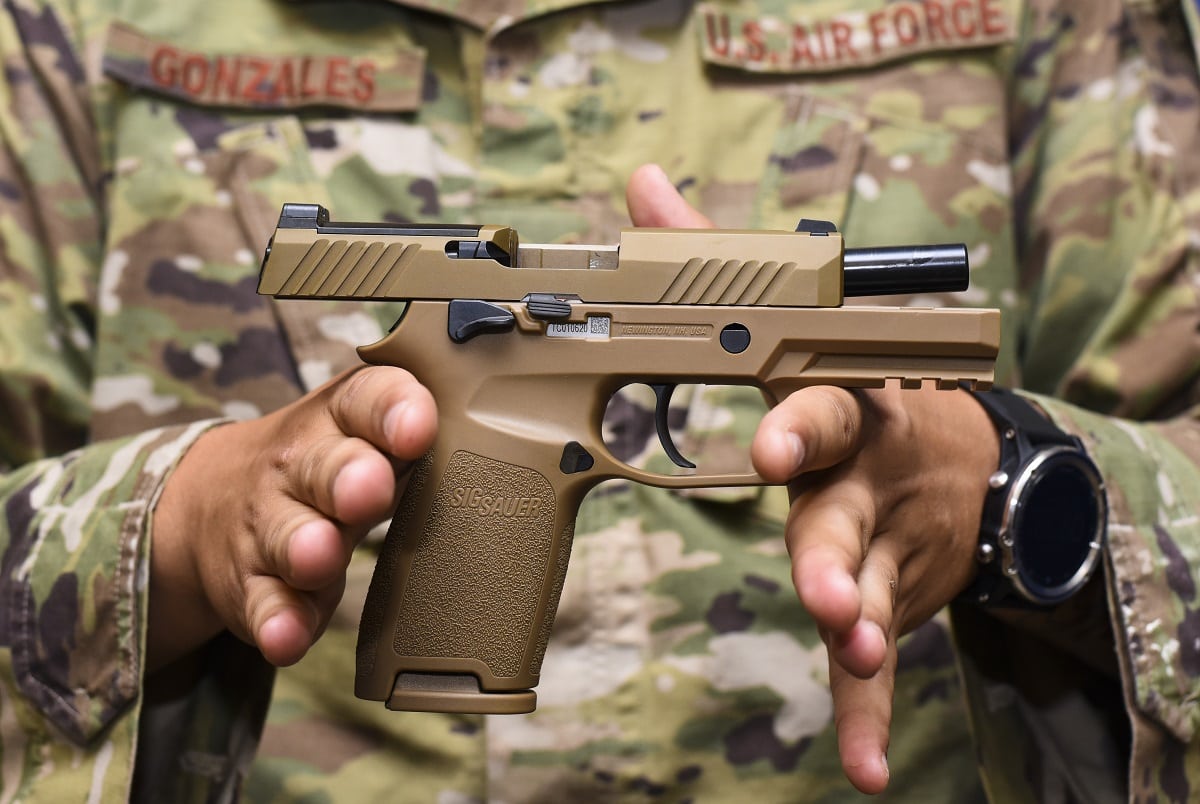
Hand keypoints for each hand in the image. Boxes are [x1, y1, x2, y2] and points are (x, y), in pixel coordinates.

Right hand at [149, 366, 436, 670]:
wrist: (211, 499)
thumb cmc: (331, 463)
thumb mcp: (372, 437)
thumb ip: (429, 439)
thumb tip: (524, 444)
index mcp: (345, 416)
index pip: (368, 399)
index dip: (393, 410)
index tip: (419, 427)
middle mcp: (302, 462)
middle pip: (324, 465)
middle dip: (347, 477)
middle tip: (371, 491)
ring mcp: (271, 522)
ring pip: (287, 532)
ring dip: (304, 546)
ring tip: (320, 558)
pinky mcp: (251, 582)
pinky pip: (264, 601)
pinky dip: (276, 621)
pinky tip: (287, 637)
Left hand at [626, 163, 998, 793]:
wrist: (961, 462)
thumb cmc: (853, 389)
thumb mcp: (795, 327)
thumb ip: (715, 263)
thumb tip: (641, 183)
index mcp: (842, 405)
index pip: (821, 409)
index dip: (797, 426)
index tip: (769, 445)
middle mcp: (868, 477)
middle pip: (849, 511)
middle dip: (833, 546)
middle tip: (818, 582)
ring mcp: (883, 546)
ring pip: (870, 587)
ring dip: (862, 624)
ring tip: (854, 652)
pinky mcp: (889, 601)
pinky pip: (879, 663)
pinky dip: (871, 713)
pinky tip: (860, 767)